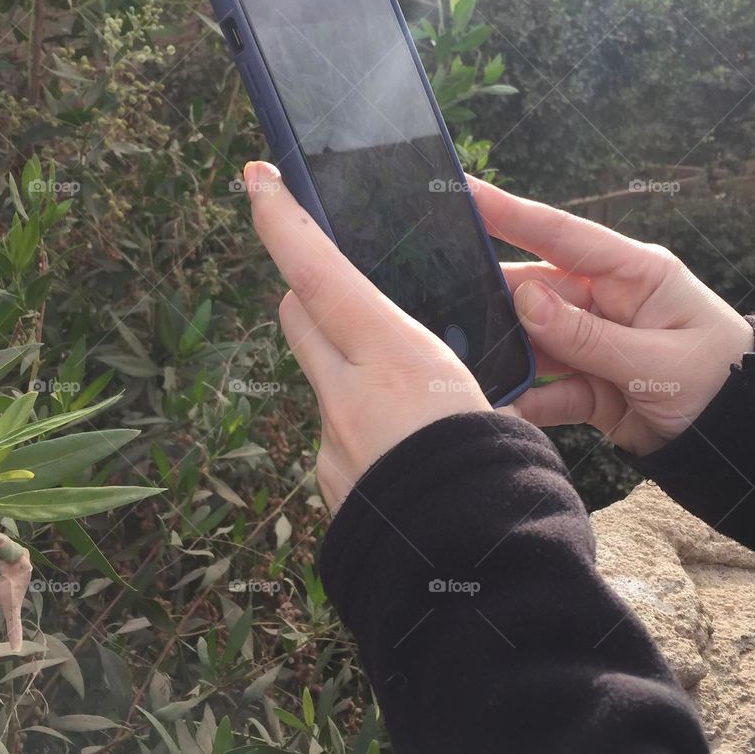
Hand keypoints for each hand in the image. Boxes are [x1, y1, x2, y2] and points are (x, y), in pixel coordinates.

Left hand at [245, 161, 490, 511]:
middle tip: (346, 293)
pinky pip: (337, 436)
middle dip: (311, 290)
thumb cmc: (499, 475)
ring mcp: (329, 440)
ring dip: (350, 374)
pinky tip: (405, 460)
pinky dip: (363, 434)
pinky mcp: (327, 481)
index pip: (316, 270)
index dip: (281, 218)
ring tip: (414, 414)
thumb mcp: (479, 397)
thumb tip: (418, 374)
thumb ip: (434, 374)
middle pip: (298, 312)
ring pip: (323, 379)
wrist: (472, 576)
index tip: (255, 178)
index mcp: (392, 357)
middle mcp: (345, 392)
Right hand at [468, 176, 753, 455]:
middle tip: (447, 304)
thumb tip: (525, 299)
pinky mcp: (588, 386)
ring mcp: (594, 343)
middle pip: (535, 291)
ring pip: (532, 341)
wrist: (746, 442)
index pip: (561, 234)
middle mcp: (607, 301)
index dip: (509, 211)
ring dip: (507, 356)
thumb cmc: (722, 382)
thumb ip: (589, 336)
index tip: (464, 190)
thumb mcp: (659, 360)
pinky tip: (505, 408)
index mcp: (633, 274)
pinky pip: (545, 388)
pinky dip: (527, 400)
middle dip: (494, 300)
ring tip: (469, 365)